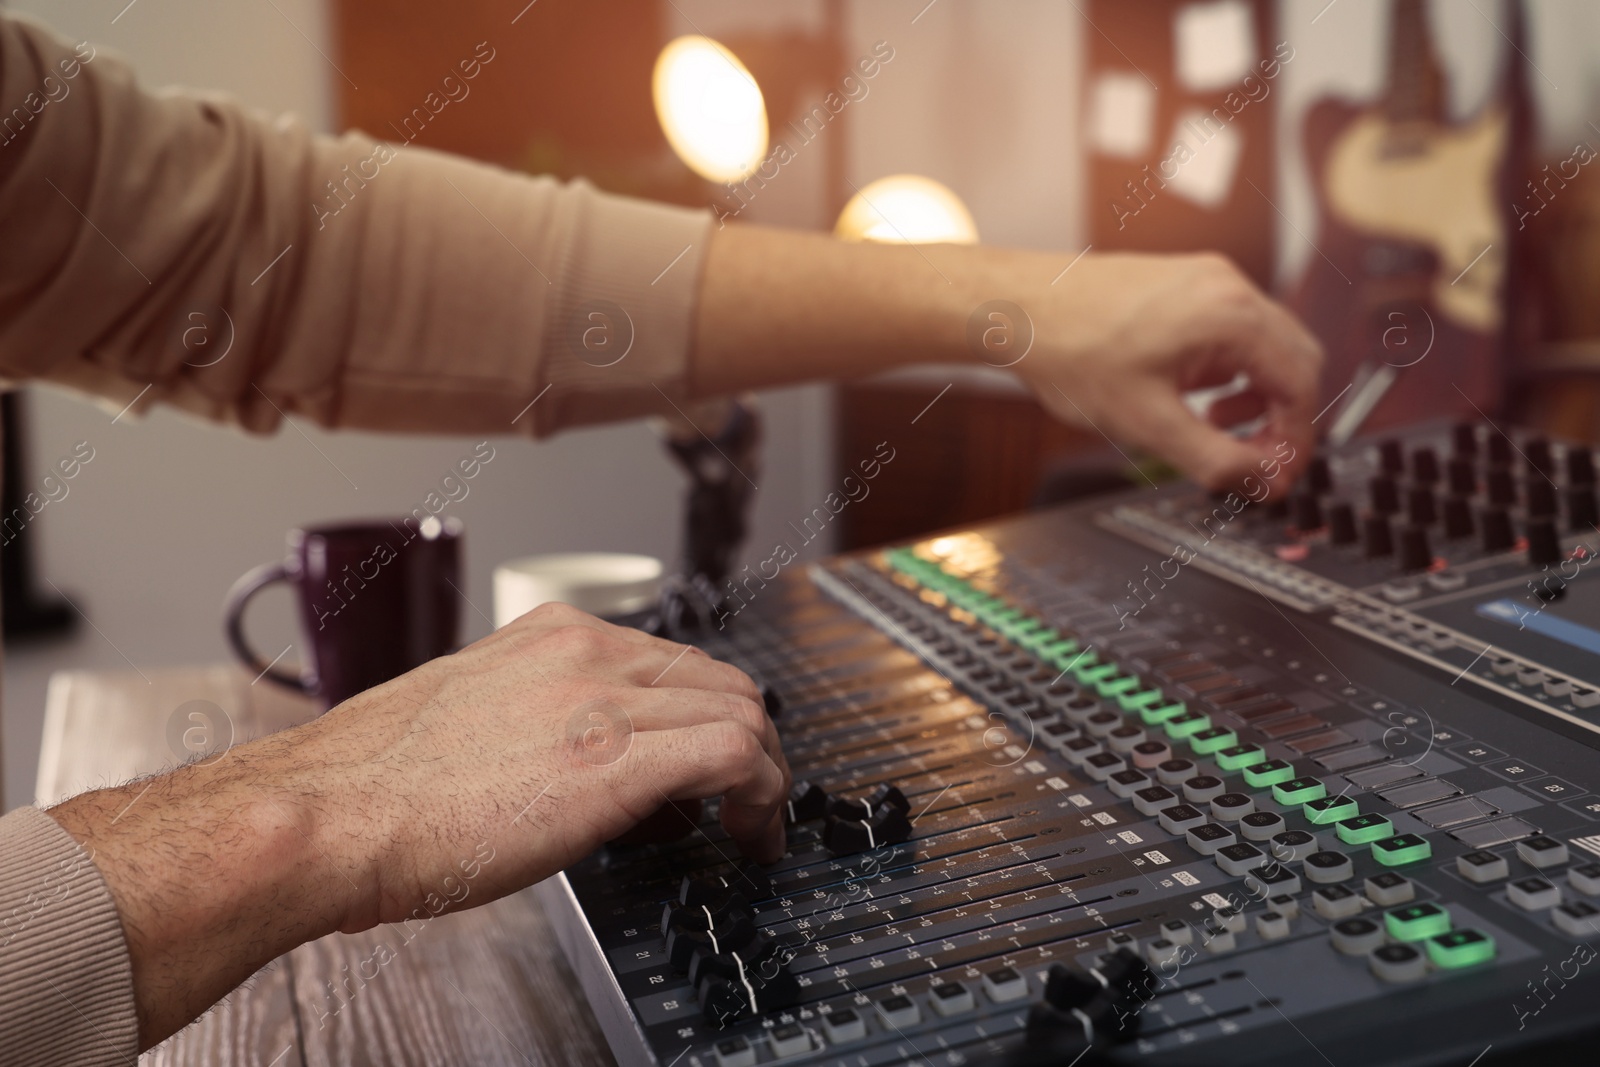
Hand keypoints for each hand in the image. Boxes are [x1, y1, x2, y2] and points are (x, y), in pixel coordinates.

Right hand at [49, 601, 788, 1045]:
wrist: (327, 816)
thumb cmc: (372, 787)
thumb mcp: (469, 717)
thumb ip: (534, 717)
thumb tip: (565, 759)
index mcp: (550, 636)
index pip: (670, 661)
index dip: (704, 715)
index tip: (709, 762)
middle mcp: (587, 651)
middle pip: (719, 679)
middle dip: (749, 740)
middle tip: (745, 799)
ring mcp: (605, 699)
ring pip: (742, 709)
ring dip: (763, 772)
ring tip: (751, 825)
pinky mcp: (618, 760)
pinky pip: (737, 754)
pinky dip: (764, 793)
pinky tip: (750, 833)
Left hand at [1013, 252, 1323, 488]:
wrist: (1017, 308)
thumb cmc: (1070, 352)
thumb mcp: (1148, 424)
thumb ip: (1215, 458)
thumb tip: (1262, 481)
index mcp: (1230, 314)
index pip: (1300, 382)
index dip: (1295, 438)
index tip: (1277, 474)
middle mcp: (1227, 286)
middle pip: (1294, 357)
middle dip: (1281, 414)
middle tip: (1254, 456)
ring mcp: (1206, 279)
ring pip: (1264, 343)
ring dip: (1256, 391)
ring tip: (1217, 424)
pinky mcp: (1183, 284)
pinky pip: (1232, 329)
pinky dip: (1230, 367)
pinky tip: (1192, 393)